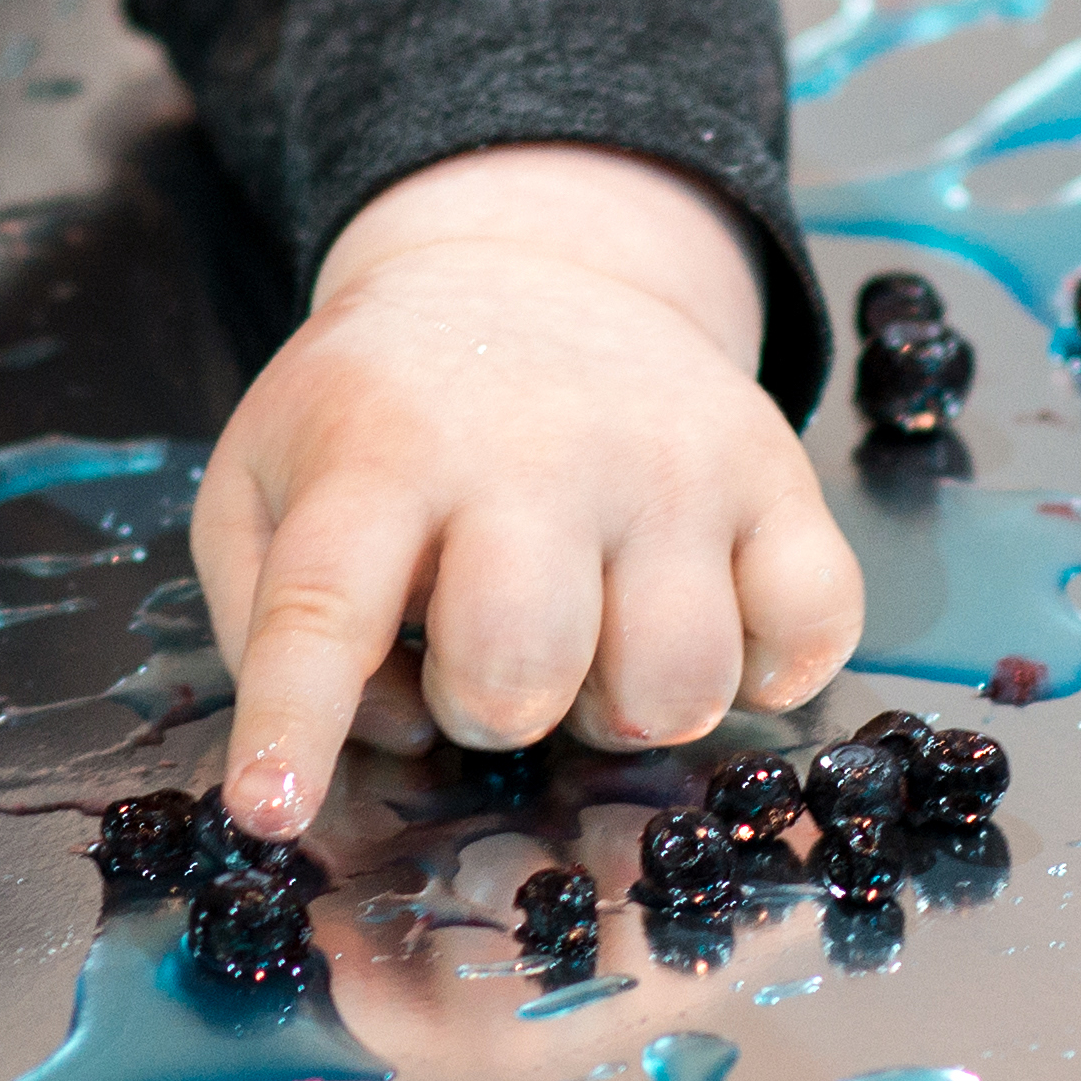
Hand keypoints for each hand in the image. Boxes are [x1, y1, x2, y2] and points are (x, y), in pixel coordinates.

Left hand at [191, 143, 855, 837]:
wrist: (530, 267)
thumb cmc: (386, 419)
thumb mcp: (267, 483)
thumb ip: (270, 623)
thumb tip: (388, 732)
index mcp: (381, 455)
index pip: (323, 607)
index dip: (296, 725)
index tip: (270, 813)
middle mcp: (534, 452)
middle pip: (519, 673)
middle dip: (493, 709)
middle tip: (486, 654)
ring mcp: (671, 462)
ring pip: (673, 684)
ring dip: (625, 707)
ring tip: (593, 641)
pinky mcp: (778, 471)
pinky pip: (813, 631)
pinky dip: (769, 670)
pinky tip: (706, 626)